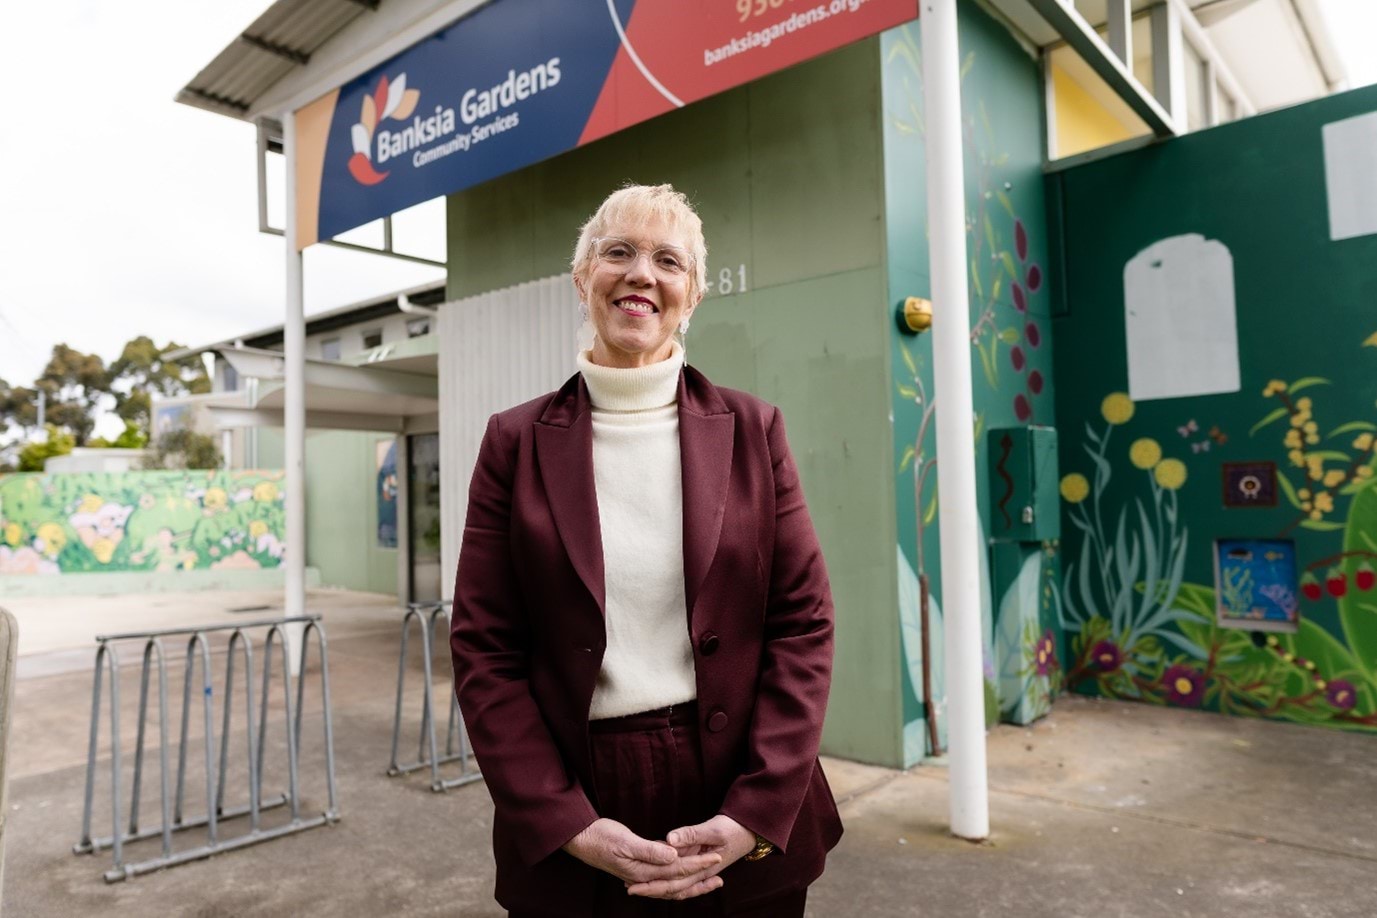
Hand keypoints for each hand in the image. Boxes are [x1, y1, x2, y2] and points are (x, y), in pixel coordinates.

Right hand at [562, 818, 721, 886]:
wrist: (580, 839)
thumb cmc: (601, 837)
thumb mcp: (625, 841)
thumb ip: (650, 851)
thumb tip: (674, 856)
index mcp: (643, 871)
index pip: (677, 869)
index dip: (698, 864)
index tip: (716, 857)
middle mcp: (643, 877)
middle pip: (677, 881)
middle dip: (699, 879)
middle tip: (721, 876)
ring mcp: (640, 874)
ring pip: (671, 881)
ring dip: (691, 881)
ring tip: (710, 878)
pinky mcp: (637, 867)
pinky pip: (662, 874)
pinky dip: (677, 873)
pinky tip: (684, 867)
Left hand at [626, 815, 757, 900]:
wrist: (749, 829)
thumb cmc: (733, 829)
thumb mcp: (713, 829)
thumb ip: (691, 834)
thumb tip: (669, 840)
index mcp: (702, 869)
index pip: (673, 883)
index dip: (652, 886)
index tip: (633, 887)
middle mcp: (700, 874)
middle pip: (672, 888)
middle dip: (651, 889)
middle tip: (629, 888)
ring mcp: (700, 870)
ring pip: (676, 884)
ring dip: (658, 886)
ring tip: (638, 885)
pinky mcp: (699, 862)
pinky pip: (681, 874)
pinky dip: (667, 875)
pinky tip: (655, 871)